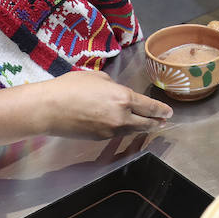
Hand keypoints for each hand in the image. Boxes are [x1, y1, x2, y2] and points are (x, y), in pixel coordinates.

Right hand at [36, 70, 172, 139]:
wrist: (50, 109)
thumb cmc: (71, 87)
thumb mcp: (98, 78)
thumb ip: (114, 86)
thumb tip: (117, 93)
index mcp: (124, 98)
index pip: (149, 107)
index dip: (161, 110)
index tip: (169, 112)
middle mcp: (122, 117)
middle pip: (146, 123)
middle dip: (157, 122)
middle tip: (164, 121)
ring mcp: (111, 130)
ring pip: (133, 130)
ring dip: (143, 128)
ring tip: (149, 125)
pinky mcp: (100, 138)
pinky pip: (118, 134)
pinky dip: (126, 130)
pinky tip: (126, 127)